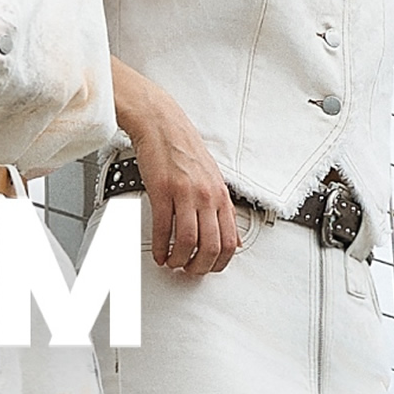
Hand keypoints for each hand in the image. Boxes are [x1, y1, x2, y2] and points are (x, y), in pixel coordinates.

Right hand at [131, 104, 238, 274]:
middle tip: (188, 269)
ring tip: (171, 262)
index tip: (208, 267)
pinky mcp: (162, 191)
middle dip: (199, 267)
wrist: (161, 124)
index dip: (219, 263)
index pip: (231, 241)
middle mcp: (206, 196)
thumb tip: (235, 239)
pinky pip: (163, 229)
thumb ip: (223, 209)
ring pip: (189, 242)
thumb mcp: (213, 179)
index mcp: (220, 195)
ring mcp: (185, 194)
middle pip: (211, 247)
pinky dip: (160, 247)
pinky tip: (158, 251)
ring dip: (179, 260)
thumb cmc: (184, 148)